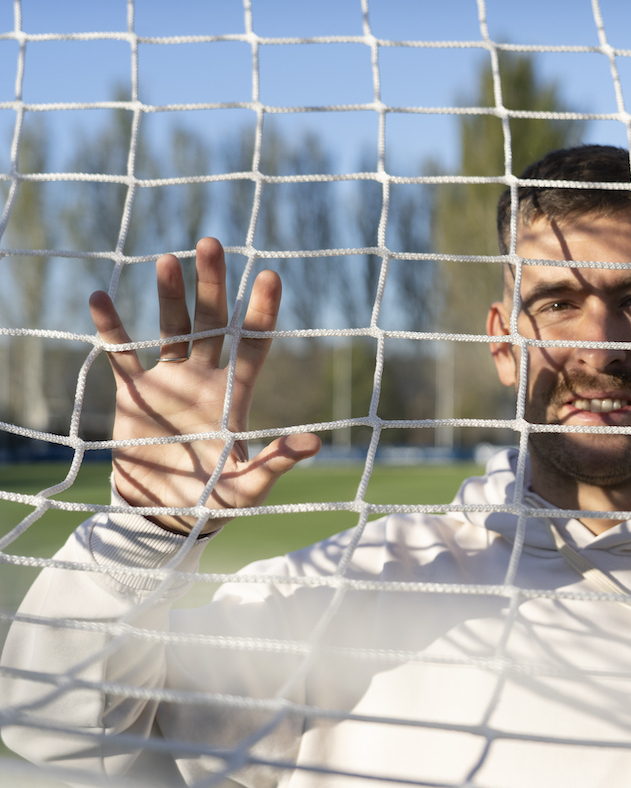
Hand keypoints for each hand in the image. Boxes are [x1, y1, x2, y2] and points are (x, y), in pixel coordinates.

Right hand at [90, 238, 321, 534]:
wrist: (168, 516)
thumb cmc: (216, 502)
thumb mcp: (249, 486)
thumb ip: (276, 462)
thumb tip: (314, 443)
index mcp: (235, 395)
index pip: (252, 342)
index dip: (261, 310)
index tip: (269, 274)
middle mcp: (204, 379)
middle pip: (212, 322)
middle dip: (212, 285)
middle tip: (211, 243)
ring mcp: (170, 382)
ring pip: (171, 329)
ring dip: (169, 296)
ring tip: (167, 259)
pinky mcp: (135, 394)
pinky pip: (122, 356)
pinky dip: (112, 330)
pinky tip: (101, 298)